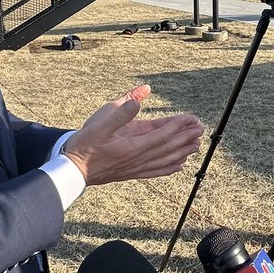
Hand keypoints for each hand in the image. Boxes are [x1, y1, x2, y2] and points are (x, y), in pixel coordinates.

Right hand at [63, 85, 203, 185]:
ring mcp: (136, 168)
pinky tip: (180, 166)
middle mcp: (138, 159)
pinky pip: (156, 172)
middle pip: (168, 148)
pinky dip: (170, 168)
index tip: (190, 119)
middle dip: (185, 138)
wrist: (73, 170)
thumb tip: (139, 98)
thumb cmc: (85, 145)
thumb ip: (120, 112)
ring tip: (196, 145)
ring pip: (165, 161)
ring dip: (182, 152)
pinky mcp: (132, 173)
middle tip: (200, 129)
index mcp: (132, 146)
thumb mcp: (99, 124)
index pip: (162, 135)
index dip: (178, 126)